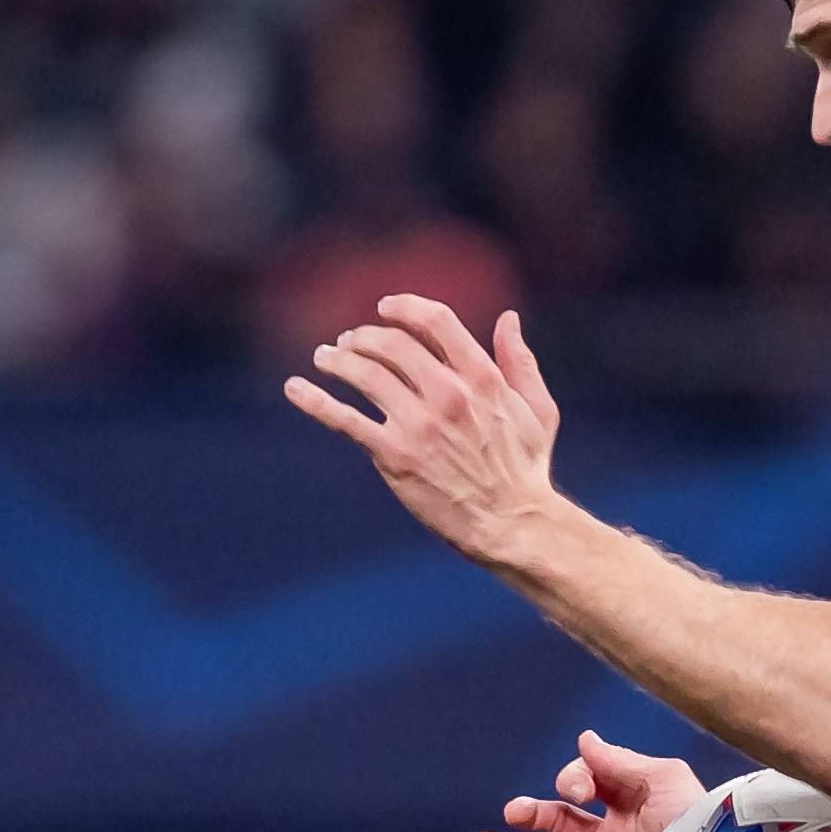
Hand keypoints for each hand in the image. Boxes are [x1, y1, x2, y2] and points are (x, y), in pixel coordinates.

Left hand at [283, 295, 563, 566]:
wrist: (512, 524)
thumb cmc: (526, 469)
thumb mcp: (537, 409)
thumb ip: (520, 362)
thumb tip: (507, 319)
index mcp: (482, 377)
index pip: (435, 321)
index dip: (405, 307)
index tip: (385, 308)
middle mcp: (448, 393)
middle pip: (392, 343)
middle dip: (365, 336)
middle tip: (349, 342)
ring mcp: (419, 423)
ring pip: (364, 373)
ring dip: (337, 359)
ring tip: (324, 358)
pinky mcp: (394, 454)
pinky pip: (344, 419)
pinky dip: (314, 400)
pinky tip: (294, 388)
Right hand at [470, 730, 710, 831]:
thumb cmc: (697, 822)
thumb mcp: (663, 778)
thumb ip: (618, 761)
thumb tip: (584, 739)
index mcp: (631, 806)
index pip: (586, 786)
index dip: (575, 781)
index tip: (581, 792)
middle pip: (561, 824)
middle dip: (533, 814)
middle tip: (512, 811)